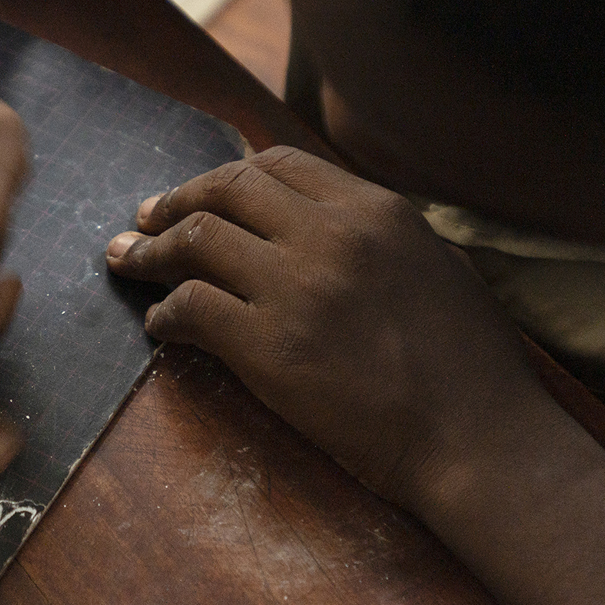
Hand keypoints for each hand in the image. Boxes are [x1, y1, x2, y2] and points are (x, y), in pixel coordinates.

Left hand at [104, 146, 548, 512]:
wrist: (478, 439)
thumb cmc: (472, 368)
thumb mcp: (438, 266)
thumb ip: (381, 237)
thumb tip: (333, 224)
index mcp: (376, 209)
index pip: (280, 165)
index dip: (228, 176)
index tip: (202, 193)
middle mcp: (331, 234)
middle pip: (227, 189)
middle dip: (176, 200)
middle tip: (145, 219)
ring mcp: (296, 287)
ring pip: (196, 239)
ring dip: (151, 249)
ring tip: (127, 261)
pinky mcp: (268, 346)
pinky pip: (191, 308)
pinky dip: (164, 312)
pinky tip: (160, 326)